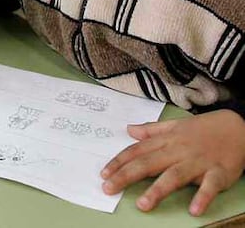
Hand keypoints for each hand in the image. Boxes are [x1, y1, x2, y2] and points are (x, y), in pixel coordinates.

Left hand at [100, 109, 244, 215]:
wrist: (238, 127)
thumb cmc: (204, 129)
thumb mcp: (176, 125)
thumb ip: (152, 130)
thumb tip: (129, 130)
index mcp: (168, 140)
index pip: (138, 151)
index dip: (120, 162)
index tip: (104, 173)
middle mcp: (179, 150)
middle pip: (149, 163)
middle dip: (127, 175)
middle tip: (109, 188)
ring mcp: (198, 162)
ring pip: (175, 176)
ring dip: (158, 190)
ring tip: (142, 204)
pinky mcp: (218, 173)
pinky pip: (209, 186)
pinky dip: (202, 197)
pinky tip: (194, 209)